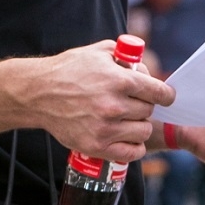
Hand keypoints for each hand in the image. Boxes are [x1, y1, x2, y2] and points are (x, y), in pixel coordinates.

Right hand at [26, 40, 176, 163]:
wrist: (38, 93)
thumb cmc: (69, 70)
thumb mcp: (100, 52)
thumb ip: (127, 56)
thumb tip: (145, 67)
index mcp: (120, 81)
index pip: (160, 93)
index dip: (166, 94)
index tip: (165, 96)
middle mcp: (115, 106)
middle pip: (149, 111)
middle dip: (145, 105)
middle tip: (134, 102)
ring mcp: (105, 129)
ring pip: (143, 131)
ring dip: (139, 125)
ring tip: (128, 119)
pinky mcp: (96, 146)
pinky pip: (131, 153)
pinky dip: (134, 146)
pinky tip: (127, 137)